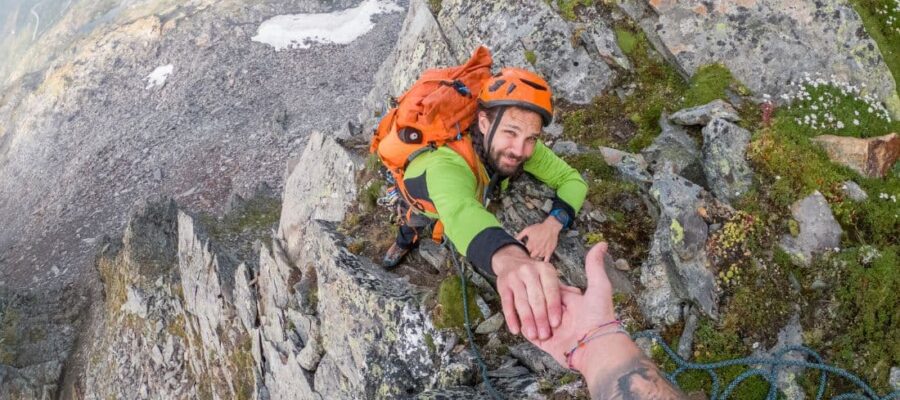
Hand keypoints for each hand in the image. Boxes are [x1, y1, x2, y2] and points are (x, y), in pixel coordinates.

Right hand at [492, 244, 561, 340]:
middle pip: (536, 298)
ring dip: (527, 320)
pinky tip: (516, 330)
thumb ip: (564, 288)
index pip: (551, 290)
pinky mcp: (502, 286)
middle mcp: (529, 271)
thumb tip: (578, 294)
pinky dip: (511, 318)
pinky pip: (507, 304)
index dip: (553, 307)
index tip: (556, 323)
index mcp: (546, 270)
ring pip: (521, 302)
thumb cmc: (537, 276)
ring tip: (533, 335)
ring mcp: (514, 278)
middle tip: (545, 334)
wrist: (510, 261)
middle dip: (540, 317)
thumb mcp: (551, 276)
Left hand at [515, 217, 561, 261]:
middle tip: (529, 256)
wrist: (551, 227)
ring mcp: (543, 251)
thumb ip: (520, 235)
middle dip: (529, 257)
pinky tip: (542, 263)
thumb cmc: (539, 228)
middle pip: (530, 258)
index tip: (523, 253)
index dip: (523, 253)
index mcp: (530, 245)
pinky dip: (544, 262)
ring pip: (538, 259)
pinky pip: (546, 260)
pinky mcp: (549, 252)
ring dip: (536, 258)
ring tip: (535, 257)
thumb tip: (514, 239)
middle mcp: (536, 249)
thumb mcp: (527, 230)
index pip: (524, 253)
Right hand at [527, 242, 616, 368]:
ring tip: (518, 302)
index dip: (544, 285)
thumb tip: (602, 243)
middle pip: (538, 301)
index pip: (551, 288)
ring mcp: (550, 328)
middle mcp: (559, 314)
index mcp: (570, 300)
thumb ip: (594, 265)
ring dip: (525, 313)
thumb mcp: (599, 287)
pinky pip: (526, 332)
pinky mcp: (542, 341)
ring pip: (530, 315)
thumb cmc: (598, 315)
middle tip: (524, 290)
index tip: (535, 276)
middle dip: (532, 300)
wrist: (595, 347)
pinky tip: (513, 318)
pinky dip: (518, 325)